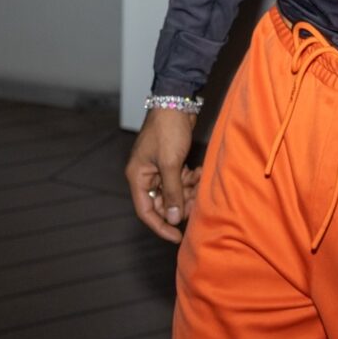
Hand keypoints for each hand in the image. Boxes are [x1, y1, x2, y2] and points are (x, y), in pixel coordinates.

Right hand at [125, 108, 200, 244]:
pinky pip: (180, 179)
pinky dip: (190, 179)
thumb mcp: (171, 163)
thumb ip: (173, 192)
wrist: (177, 101)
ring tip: (199, 182)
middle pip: (162, 203)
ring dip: (187, 191)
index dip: (161, 226)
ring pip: (174, 191)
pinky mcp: (171, 161)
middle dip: (180, 205)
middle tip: (196, 204)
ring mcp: (158, 168)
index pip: (146, 211)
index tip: (178, 237)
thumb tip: (174, 218)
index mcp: (138, 177)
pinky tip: (199, 172)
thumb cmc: (168, 129)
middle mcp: (146, 175)